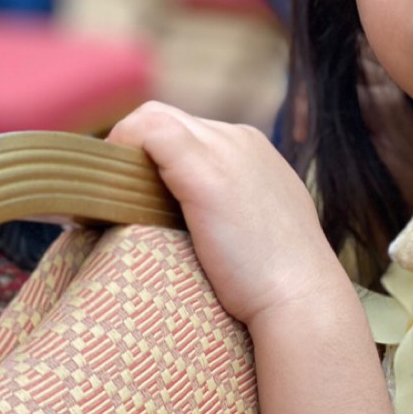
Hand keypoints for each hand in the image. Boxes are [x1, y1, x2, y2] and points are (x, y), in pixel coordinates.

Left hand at [106, 101, 350, 325]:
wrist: (300, 296)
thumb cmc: (277, 277)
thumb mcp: (258, 224)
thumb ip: (231, 206)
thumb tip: (191, 216)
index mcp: (252, 149)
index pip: (189, 131)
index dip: (156, 156)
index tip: (138, 193)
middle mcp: (238, 138)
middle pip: (169, 119)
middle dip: (136, 149)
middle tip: (116, 193)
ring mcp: (223, 149)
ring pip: (154, 118)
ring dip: (125, 149)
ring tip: (111, 193)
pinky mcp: (204, 170)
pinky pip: (149, 131)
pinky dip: (122, 147)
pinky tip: (112, 185)